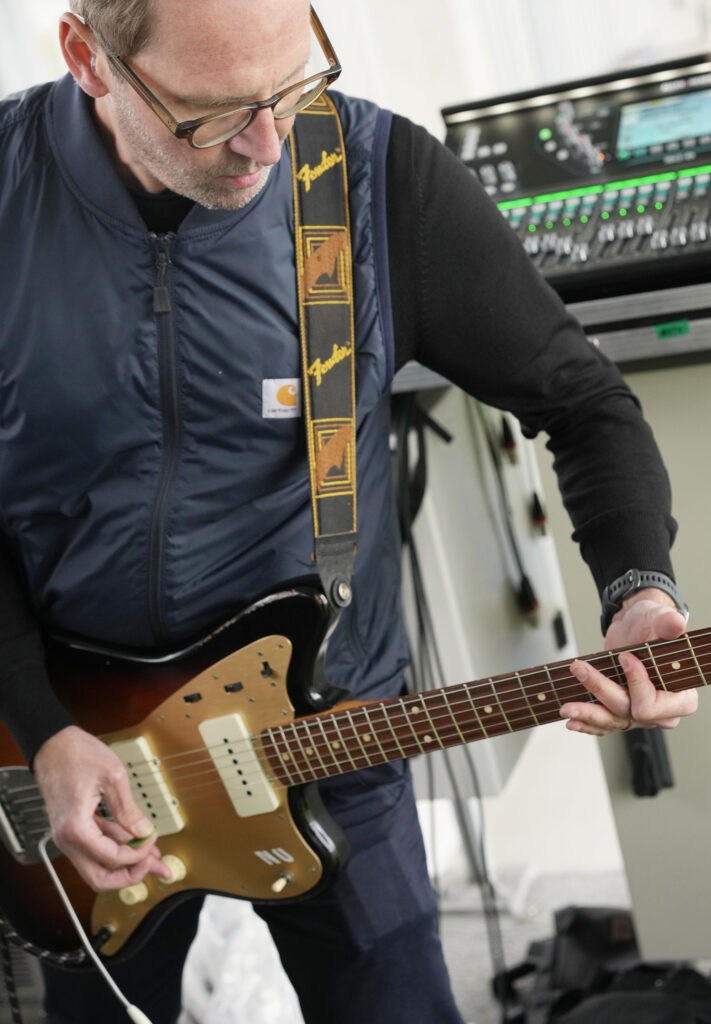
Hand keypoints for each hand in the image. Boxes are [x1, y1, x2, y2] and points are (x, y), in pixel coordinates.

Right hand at [34, 725, 172, 891]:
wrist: (53, 744)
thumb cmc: (75, 754)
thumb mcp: (112, 777)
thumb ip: (128, 810)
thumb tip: (143, 831)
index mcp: (76, 828)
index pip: (111, 858)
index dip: (137, 854)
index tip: (153, 840)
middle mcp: (68, 838)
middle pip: (100, 877)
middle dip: (131, 875)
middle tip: (155, 866)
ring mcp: (69, 835)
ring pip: (99, 865)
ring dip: (126, 863)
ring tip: (154, 856)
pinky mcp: (74, 827)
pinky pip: (96, 847)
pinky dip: (117, 847)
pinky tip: (136, 841)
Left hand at [559, 588, 697, 735]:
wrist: (632, 627)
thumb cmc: (650, 625)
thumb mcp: (659, 618)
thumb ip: (668, 623)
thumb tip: (675, 624)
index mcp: (680, 697)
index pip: (655, 705)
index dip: (638, 684)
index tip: (625, 657)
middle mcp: (661, 712)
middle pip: (629, 712)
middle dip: (602, 691)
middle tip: (580, 670)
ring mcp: (639, 716)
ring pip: (613, 722)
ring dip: (588, 715)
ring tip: (567, 708)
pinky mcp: (620, 712)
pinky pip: (604, 725)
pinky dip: (586, 724)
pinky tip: (570, 721)